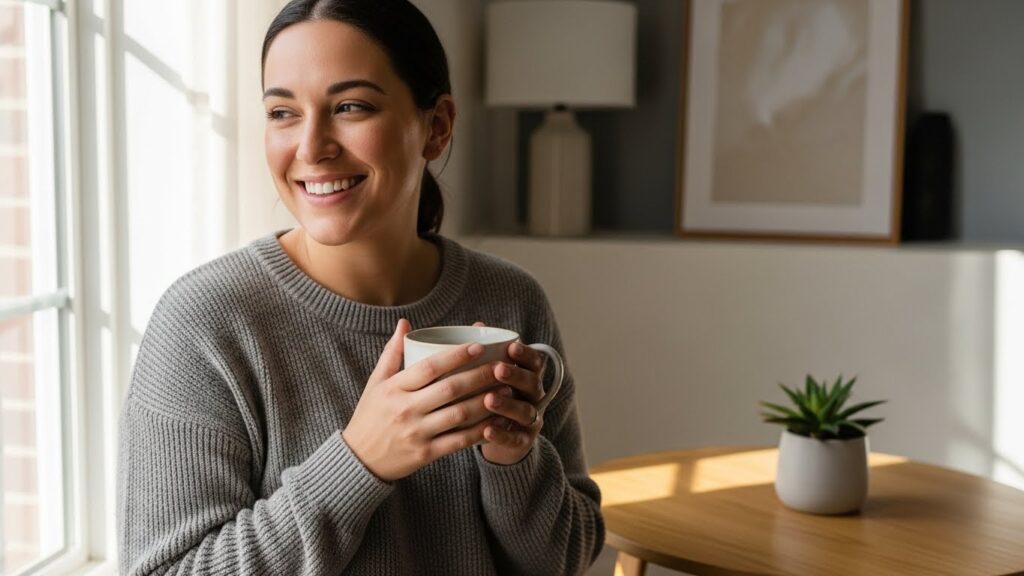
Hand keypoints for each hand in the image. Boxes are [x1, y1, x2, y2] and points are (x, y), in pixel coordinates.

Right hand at [342, 319, 502, 481]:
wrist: (358, 461)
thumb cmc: (370, 416)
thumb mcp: (376, 383)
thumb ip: (392, 353)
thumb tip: (405, 323)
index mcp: (394, 388)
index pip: (429, 367)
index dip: (456, 355)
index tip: (479, 347)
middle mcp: (406, 409)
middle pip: (450, 389)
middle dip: (480, 376)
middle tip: (503, 367)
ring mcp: (417, 433)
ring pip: (459, 415)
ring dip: (486, 402)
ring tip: (507, 390)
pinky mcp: (426, 454)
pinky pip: (459, 441)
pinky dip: (481, 431)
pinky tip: (497, 421)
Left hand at [473, 322, 547, 465]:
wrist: (498, 434)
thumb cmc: (492, 394)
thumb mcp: (490, 375)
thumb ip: (487, 354)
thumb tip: (477, 325)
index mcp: (527, 375)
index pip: (534, 362)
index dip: (525, 354)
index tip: (511, 347)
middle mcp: (533, 396)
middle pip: (532, 384)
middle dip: (516, 375)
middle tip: (498, 370)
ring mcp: (531, 419)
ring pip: (525, 411)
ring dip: (508, 405)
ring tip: (489, 399)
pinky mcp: (523, 441)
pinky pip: (516, 439)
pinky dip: (502, 435)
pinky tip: (486, 430)